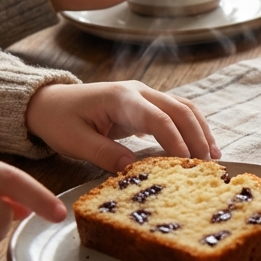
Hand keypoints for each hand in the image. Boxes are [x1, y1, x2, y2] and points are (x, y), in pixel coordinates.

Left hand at [25, 82, 218, 172]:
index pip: (159, 119)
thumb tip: (133, 169)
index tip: (187, 163)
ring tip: (213, 155)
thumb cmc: (59, 120)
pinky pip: (176, 112)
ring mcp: (144, 94)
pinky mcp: (145, 103)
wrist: (47, 102)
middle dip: (198, 136)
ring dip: (200, 130)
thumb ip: (104, 154)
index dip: (176, 141)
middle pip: (180, 109)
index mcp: (121, 98)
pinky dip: (191, 127)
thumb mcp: (75, 142)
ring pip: (183, 107)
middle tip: (209, 163)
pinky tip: (199, 146)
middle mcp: (138, 91)